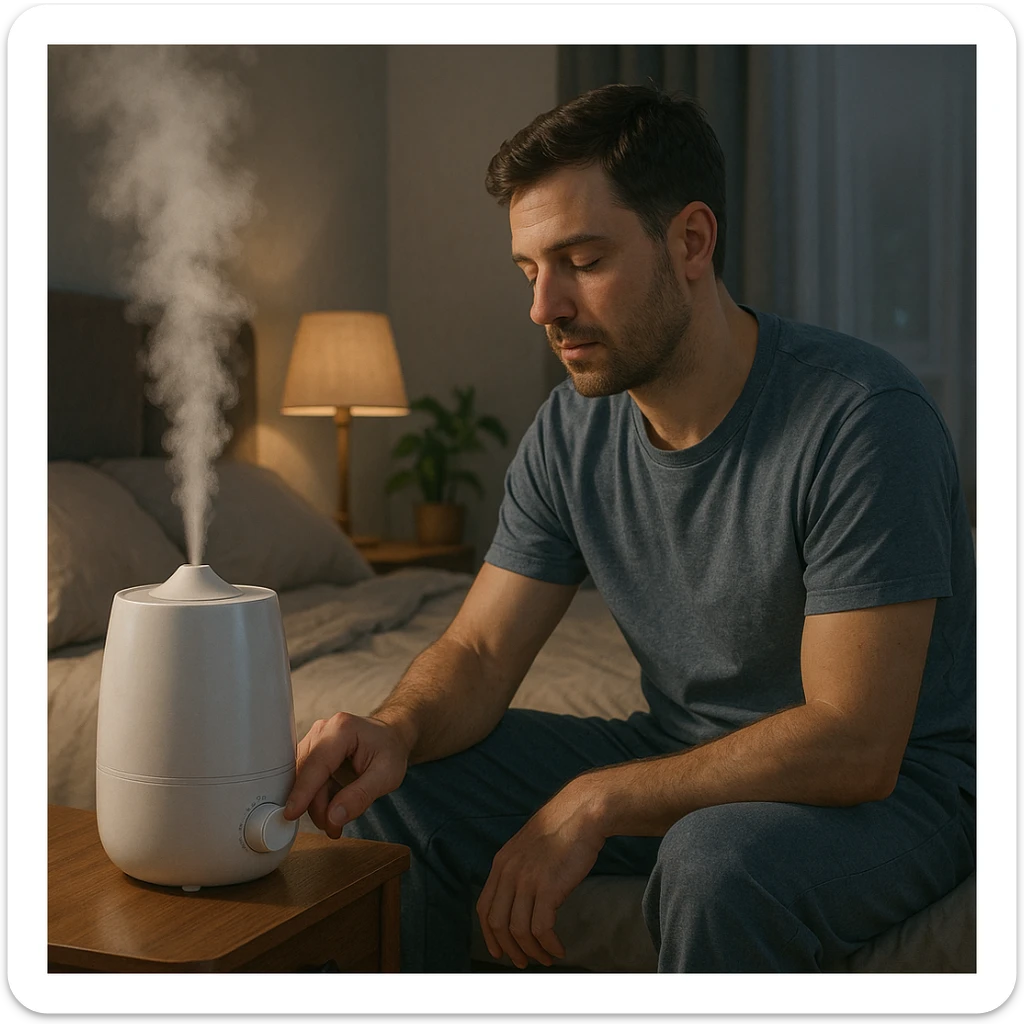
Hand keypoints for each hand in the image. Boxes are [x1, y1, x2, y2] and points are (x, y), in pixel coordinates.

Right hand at [283, 713, 408, 838]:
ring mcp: (314, 740)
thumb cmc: (390, 751)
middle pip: (306, 774)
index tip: (291, 813)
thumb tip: (333, 817)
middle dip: (315, 805)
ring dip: (315, 804)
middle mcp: (323, 730)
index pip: (316, 764)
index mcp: (342, 729)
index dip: (303, 791)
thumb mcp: (387, 776)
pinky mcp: (311, 752)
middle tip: (333, 827)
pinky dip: (315, 798)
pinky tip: (331, 807)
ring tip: (334, 821)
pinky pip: (306, 779)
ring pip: (302, 780)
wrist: (390, 738)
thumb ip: (360, 796)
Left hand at [476, 778, 606, 968]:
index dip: (489, 934)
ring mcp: (527, 879)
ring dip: (532, 951)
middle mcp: (509, 872)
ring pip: (519, 930)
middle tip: (523, 962)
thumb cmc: (563, 828)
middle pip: (497, 924)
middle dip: (509, 949)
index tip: (499, 950)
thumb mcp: (529, 846)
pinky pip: (542, 928)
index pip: (484, 907)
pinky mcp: (548, 887)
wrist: (583, 811)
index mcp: (502, 862)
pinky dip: (548, 945)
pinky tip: (558, 948)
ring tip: (546, 957)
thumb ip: (519, 868)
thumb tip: (520, 898)